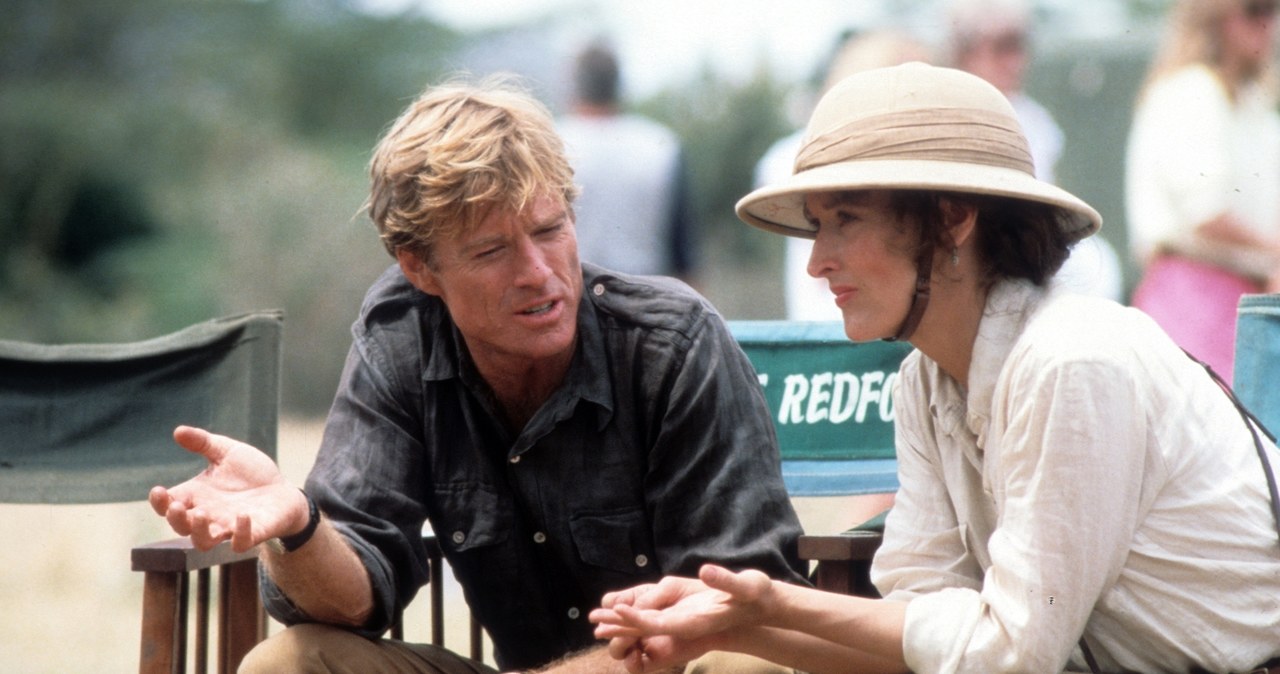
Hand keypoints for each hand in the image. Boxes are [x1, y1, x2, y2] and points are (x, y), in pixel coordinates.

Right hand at [148, 425, 305, 551]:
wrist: (283, 490)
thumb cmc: (251, 472)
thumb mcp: (227, 452)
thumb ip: (204, 443)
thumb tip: (178, 430)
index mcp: (197, 496)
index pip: (169, 504)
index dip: (159, 502)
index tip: (157, 491)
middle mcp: (208, 516)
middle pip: (181, 526)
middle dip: (175, 518)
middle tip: (178, 506)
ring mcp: (228, 528)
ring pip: (203, 542)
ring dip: (199, 531)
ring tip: (202, 513)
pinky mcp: (252, 534)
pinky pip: (240, 543)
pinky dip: (240, 533)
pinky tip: (242, 516)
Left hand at [590, 565, 774, 671]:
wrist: (764, 607)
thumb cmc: (756, 595)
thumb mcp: (746, 585)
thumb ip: (725, 580)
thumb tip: (706, 571)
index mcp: (695, 622)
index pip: (659, 623)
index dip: (636, 617)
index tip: (616, 608)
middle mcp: (686, 627)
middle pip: (646, 629)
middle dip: (620, 625)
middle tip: (594, 620)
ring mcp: (683, 625)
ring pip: (648, 627)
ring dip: (624, 624)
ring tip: (598, 621)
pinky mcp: (683, 619)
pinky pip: (655, 621)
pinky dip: (636, 618)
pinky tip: (623, 612)